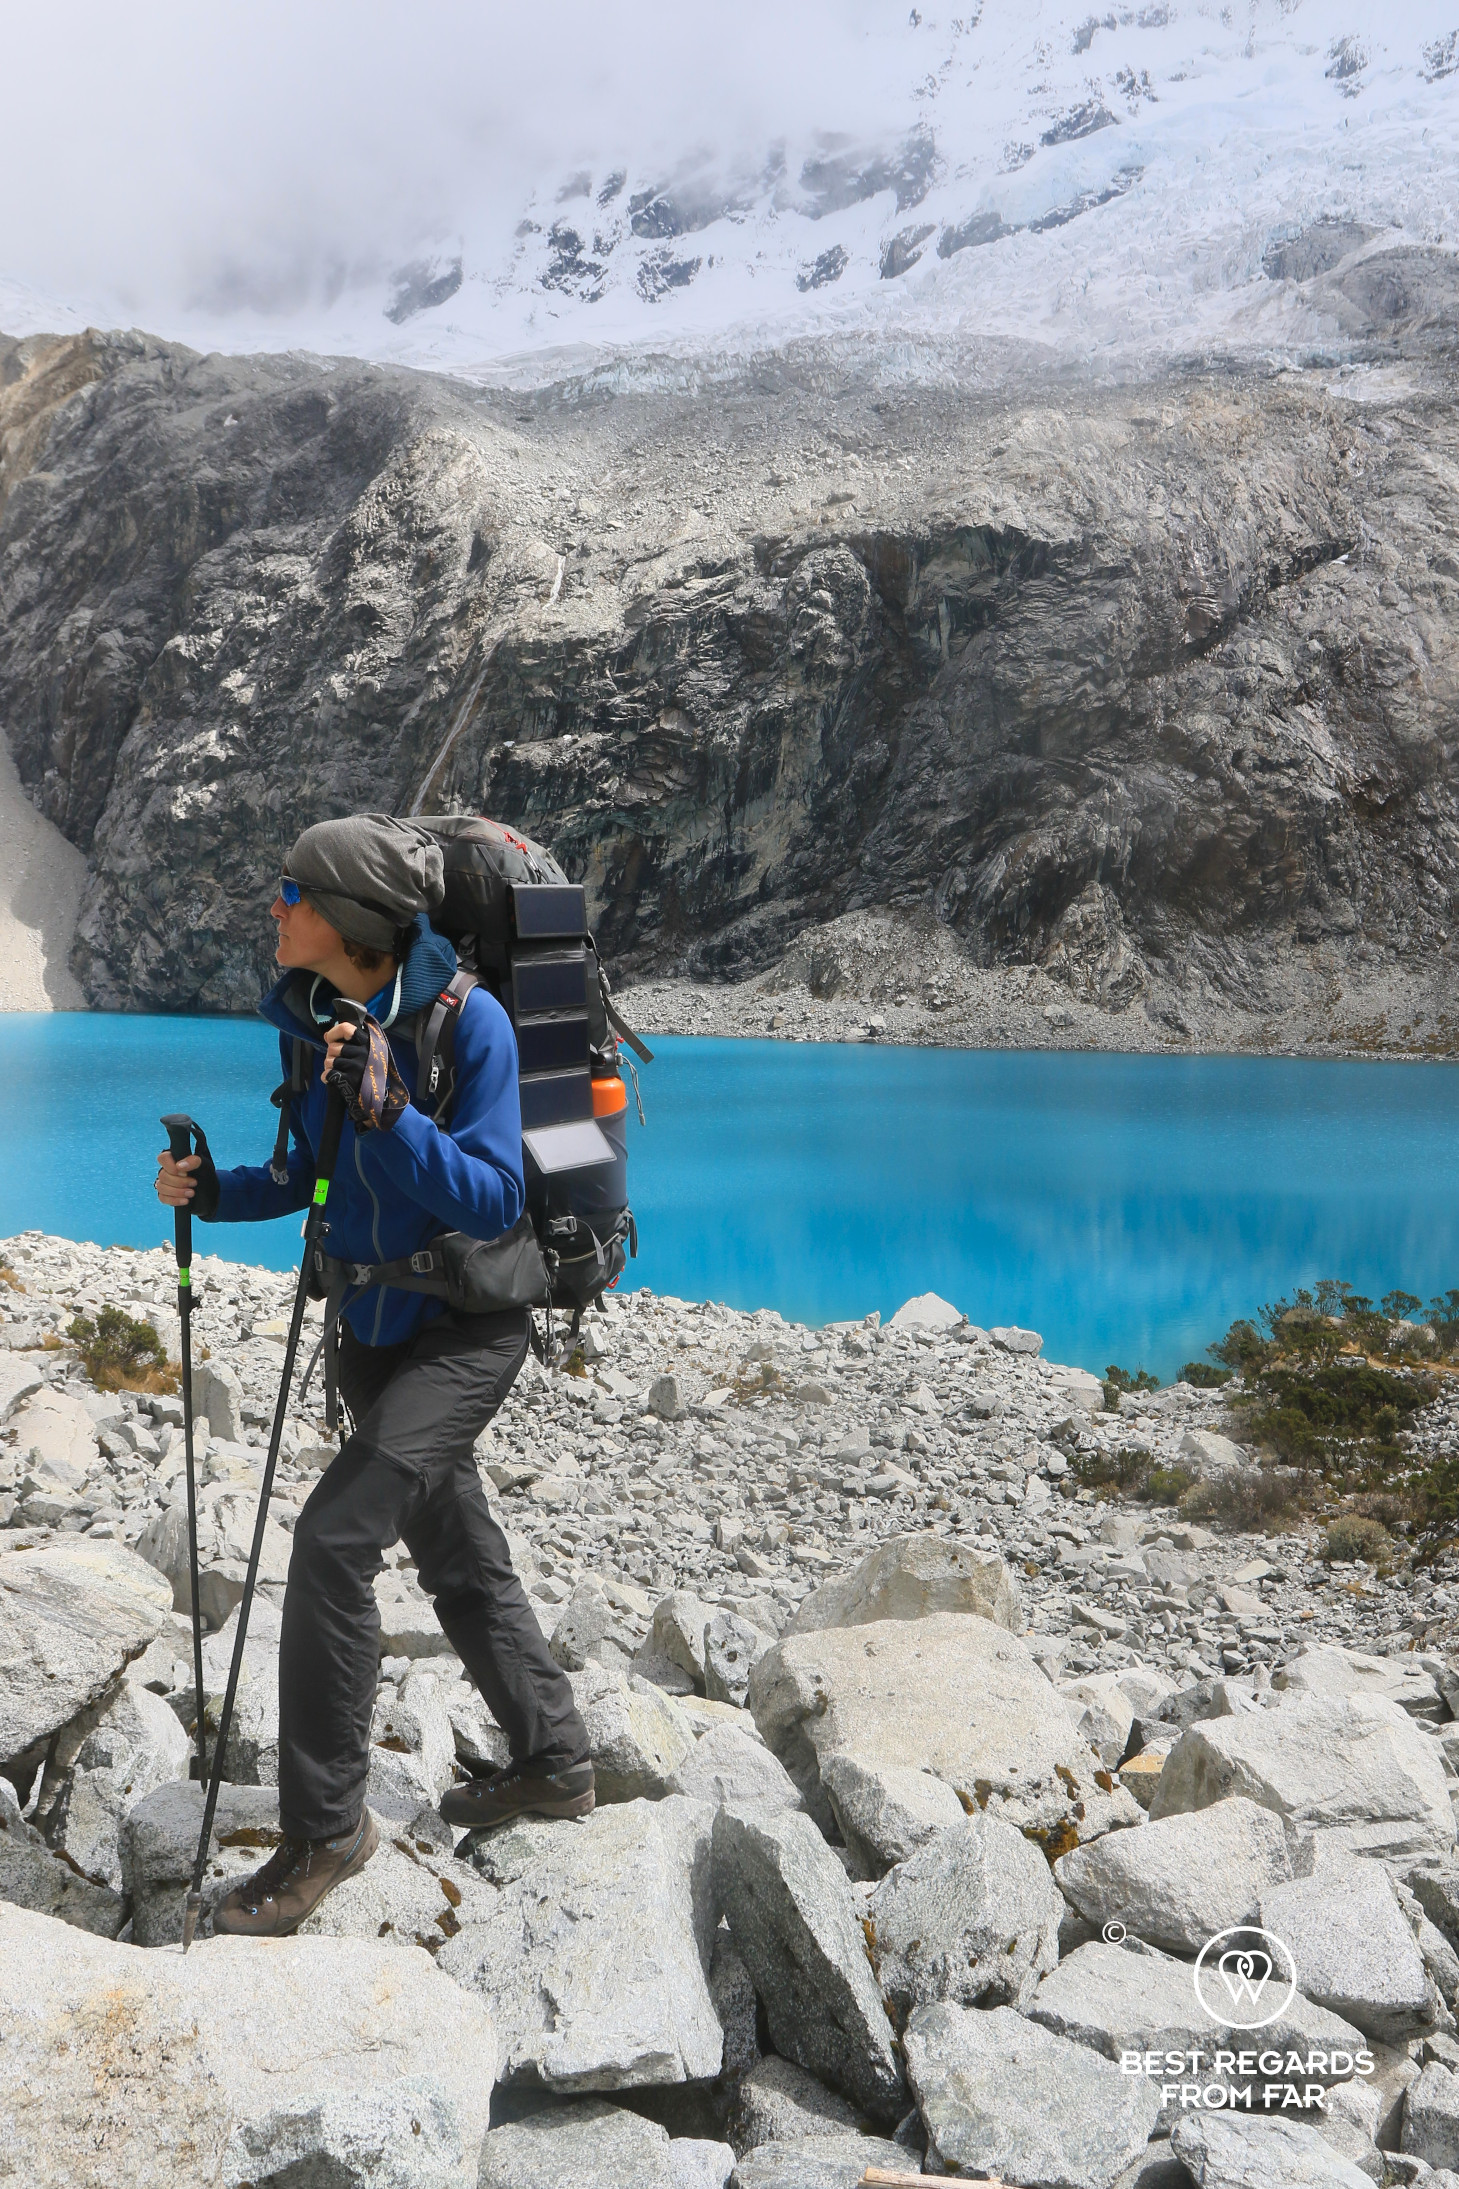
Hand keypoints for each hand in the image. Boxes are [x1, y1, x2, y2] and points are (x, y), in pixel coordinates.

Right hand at [156, 1150, 199, 1206]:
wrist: (207, 1187)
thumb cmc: (202, 1172)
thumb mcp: (202, 1164)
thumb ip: (192, 1161)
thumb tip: (179, 1166)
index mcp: (172, 1159)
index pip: (163, 1158)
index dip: (171, 1167)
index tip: (185, 1173)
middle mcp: (165, 1171)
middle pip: (163, 1176)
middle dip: (180, 1182)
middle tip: (194, 1183)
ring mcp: (163, 1183)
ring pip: (161, 1188)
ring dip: (178, 1192)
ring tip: (192, 1193)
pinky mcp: (165, 1195)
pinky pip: (163, 1198)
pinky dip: (175, 1200)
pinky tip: (185, 1200)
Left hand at [320, 1015, 408, 1131]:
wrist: (377, 1100)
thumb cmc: (370, 1074)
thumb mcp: (368, 1053)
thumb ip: (351, 1043)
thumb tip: (327, 1036)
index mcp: (369, 1043)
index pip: (347, 1028)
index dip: (334, 1033)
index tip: (329, 1039)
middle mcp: (364, 1052)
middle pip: (333, 1047)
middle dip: (331, 1055)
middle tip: (337, 1062)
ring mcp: (358, 1066)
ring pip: (329, 1060)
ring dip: (329, 1067)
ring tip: (338, 1072)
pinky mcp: (350, 1080)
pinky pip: (329, 1073)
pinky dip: (327, 1077)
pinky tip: (331, 1079)